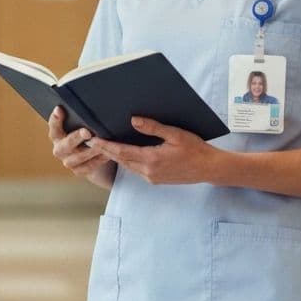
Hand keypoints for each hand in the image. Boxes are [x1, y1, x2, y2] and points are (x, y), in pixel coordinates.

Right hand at [47, 106, 114, 181]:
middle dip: (76, 137)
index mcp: (57, 134)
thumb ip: (82, 117)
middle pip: (66, 143)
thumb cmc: (89, 133)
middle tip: (87, 132)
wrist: (96, 155)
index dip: (56, 118)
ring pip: (79, 157)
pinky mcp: (79, 171)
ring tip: (103, 144)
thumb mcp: (84, 124)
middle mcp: (60, 148)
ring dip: (92, 150)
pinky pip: (89, 166)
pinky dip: (99, 160)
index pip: (53, 126)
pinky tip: (107, 154)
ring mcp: (68, 161)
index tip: (60, 109)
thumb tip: (90, 102)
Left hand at [86, 116, 218, 184]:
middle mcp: (149, 172)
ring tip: (103, 147)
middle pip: (121, 160)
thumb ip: (153, 127)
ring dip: (115, 157)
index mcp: (152, 159)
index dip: (106, 146)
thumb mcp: (175, 134)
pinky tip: (124, 154)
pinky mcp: (156, 180)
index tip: (94, 140)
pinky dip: (127, 162)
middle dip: (106, 151)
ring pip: (128, 166)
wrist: (209, 168)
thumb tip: (133, 120)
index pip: (122, 152)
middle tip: (91, 142)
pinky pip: (136, 170)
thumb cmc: (195, 149)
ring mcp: (152, 178)